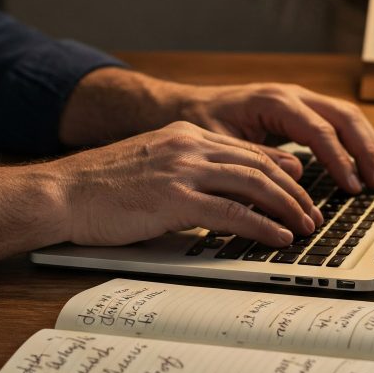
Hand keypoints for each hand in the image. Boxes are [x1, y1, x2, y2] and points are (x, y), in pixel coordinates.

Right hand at [52, 121, 324, 247]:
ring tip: (305, 227)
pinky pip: (233, 212)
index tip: (298, 184)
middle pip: (258, 165)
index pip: (245, 149)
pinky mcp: (175, 199)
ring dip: (287, 208)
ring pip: (254, 184)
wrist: (62, 192)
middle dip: (292, 191)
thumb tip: (214, 197)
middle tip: (311, 212)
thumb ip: (183, 172)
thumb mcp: (149, 166)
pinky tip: (277, 237)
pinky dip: (262, 226)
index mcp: (182, 136)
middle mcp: (188, 146)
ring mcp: (182, 171)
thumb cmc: (98, 187)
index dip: (279, 168)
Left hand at [180, 82, 373, 192]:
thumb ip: (255, 160)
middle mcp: (291, 94)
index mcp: (273, 101)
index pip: (319, 130)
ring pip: (346, 115)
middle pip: (344, 116)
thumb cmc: (200, 122)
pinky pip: (336, 120)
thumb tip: (291, 179)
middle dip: (365, 150)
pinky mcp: (299, 109)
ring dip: (367, 144)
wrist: (185, 105)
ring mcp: (298, 99)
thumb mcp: (220, 144)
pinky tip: (364, 163)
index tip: (352, 187)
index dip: (339, 160)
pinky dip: (355, 141)